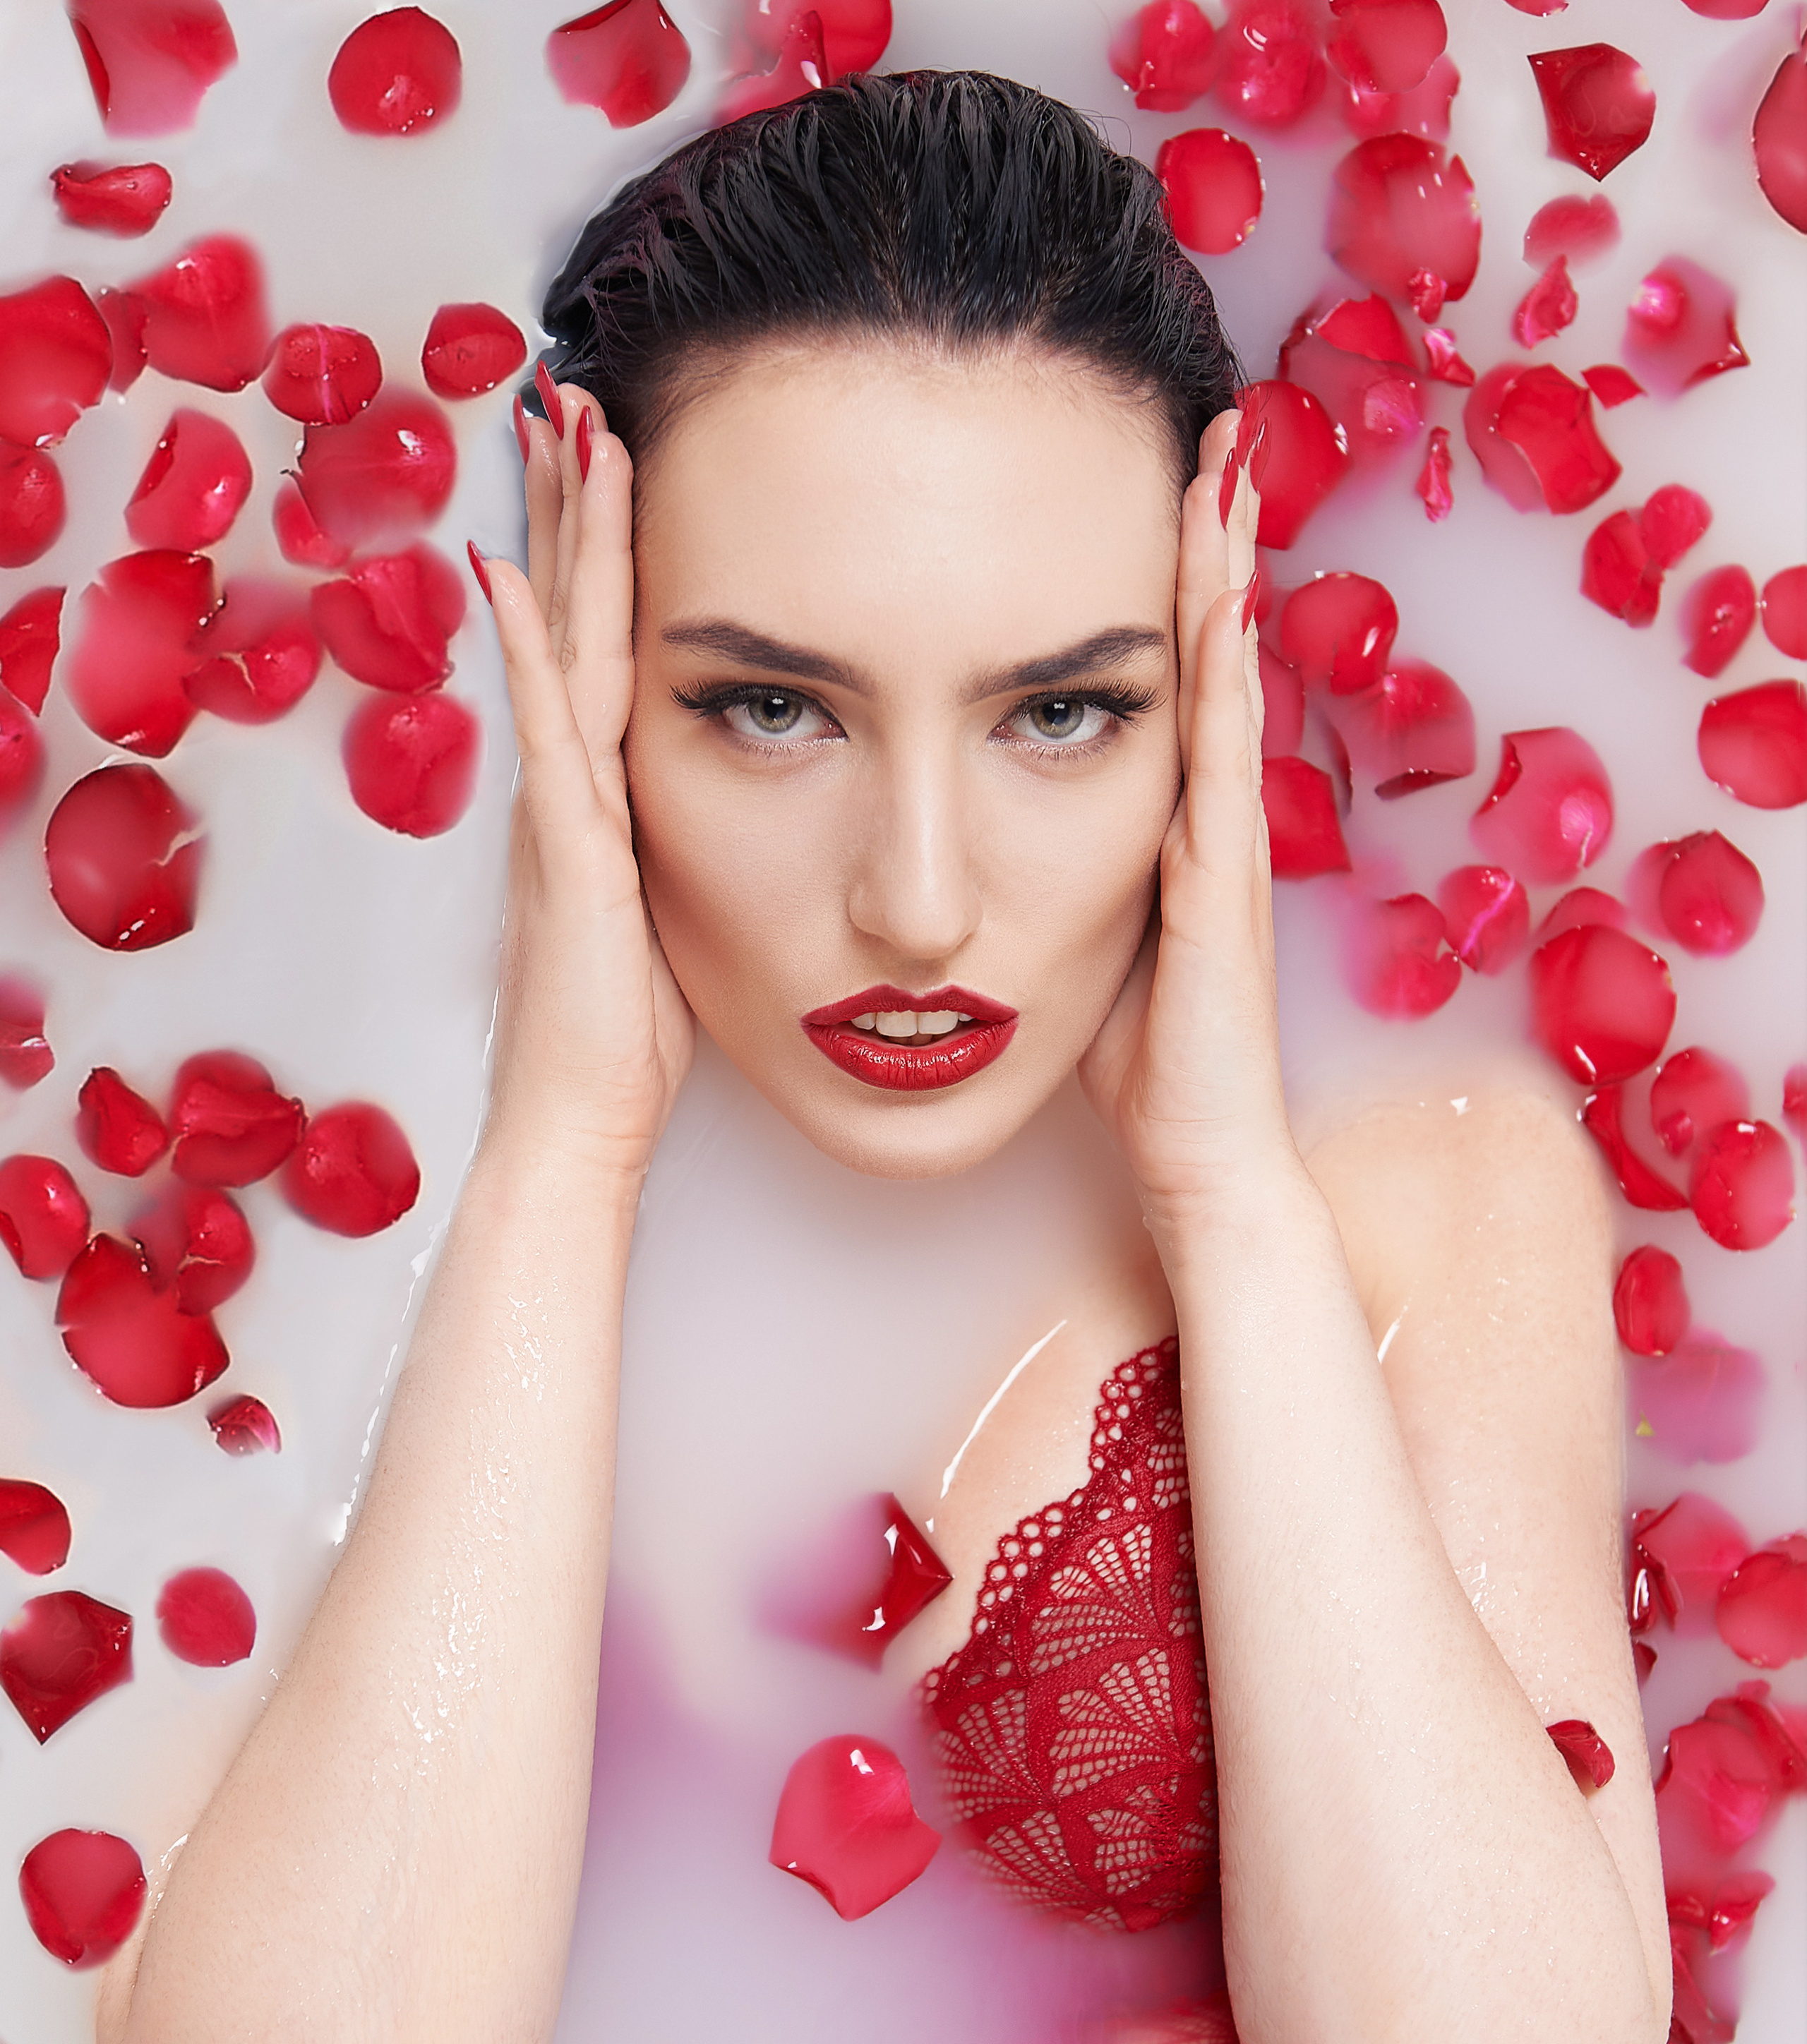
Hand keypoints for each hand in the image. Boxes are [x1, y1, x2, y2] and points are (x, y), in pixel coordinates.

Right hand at [475, 381, 693, 1186]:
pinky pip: (545, 728)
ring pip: (562, 643)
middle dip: (570, 504)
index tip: (613, 457)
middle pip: (573, 614)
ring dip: (560, 535)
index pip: (607, 645)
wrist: (581, 1122)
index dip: (603, 552)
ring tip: (558, 428)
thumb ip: (692, 853)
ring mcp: (562, 810)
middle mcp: (573, 786)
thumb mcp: (680, 921)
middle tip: (569, 393)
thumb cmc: (631, 1042)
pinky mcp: (567, 850)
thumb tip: (750, 812)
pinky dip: (529, 649)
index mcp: (607, 798)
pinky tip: (507, 573)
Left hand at [1079, 408, 1297, 1234]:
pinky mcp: (1222, 880)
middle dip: (1210, 536)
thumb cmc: (1132, 1063)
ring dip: (1227, 567)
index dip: (1164, 577)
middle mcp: (1205, 811)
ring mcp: (1224, 838)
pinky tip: (1222, 592)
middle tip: (1208, 423)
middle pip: (1209, 645)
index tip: (1151, 478)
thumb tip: (979, 836)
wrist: (1194, 1155)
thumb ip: (1048, 878)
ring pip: (1226, 675)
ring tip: (1225, 462)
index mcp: (1165, 820)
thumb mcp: (1072, 943)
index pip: (1164, 673)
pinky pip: (1223, 752)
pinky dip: (1224, 668)